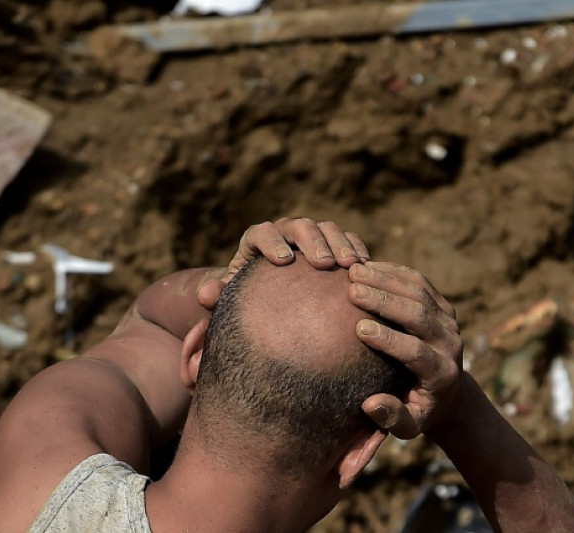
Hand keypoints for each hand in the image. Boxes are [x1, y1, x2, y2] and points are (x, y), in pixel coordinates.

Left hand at [197, 218, 369, 308]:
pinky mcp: (333, 245)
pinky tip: (367, 269)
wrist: (271, 299)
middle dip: (313, 242)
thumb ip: (218, 296)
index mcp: (256, 240)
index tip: (282, 261)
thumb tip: (205, 294)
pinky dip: (357, 249)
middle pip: (299, 226)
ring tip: (351, 268)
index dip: (271, 242)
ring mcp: (311, 237)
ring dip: (341, 244)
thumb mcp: (231, 299)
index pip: (261, 232)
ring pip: (327, 229)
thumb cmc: (248, 300)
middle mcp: (284, 232)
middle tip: (325, 264)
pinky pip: (348, 239)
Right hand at [347, 261, 462, 438]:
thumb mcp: (409, 427)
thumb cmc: (420, 411)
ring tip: (354, 271)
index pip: (417, 352)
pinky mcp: (444, 305)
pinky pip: (420, 282)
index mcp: (442, 373)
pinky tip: (367, 265)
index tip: (359, 328)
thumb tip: (371, 404)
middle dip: (385, 300)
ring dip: (386, 278)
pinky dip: (394, 271)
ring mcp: (449, 321)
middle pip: (419, 315)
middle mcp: (450, 343)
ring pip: (420, 292)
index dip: (390, 340)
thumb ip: (392, 418)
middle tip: (352, 290)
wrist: (450, 393)